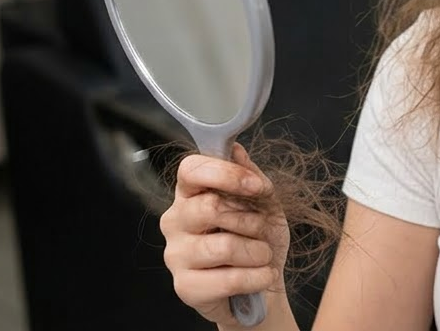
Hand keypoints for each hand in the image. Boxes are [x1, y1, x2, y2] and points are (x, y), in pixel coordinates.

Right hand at [160, 143, 289, 326]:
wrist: (263, 284)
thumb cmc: (258, 239)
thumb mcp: (264, 204)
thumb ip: (251, 178)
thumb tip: (236, 151)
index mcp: (190, 193)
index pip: (191, 169)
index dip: (226, 174)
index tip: (256, 187)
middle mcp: (175, 220)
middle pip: (210, 207)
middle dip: (250, 220)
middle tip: (260, 230)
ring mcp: (175, 255)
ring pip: (223, 246)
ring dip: (257, 252)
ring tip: (262, 256)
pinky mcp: (185, 287)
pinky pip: (228, 279)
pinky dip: (257, 277)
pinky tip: (262, 276)